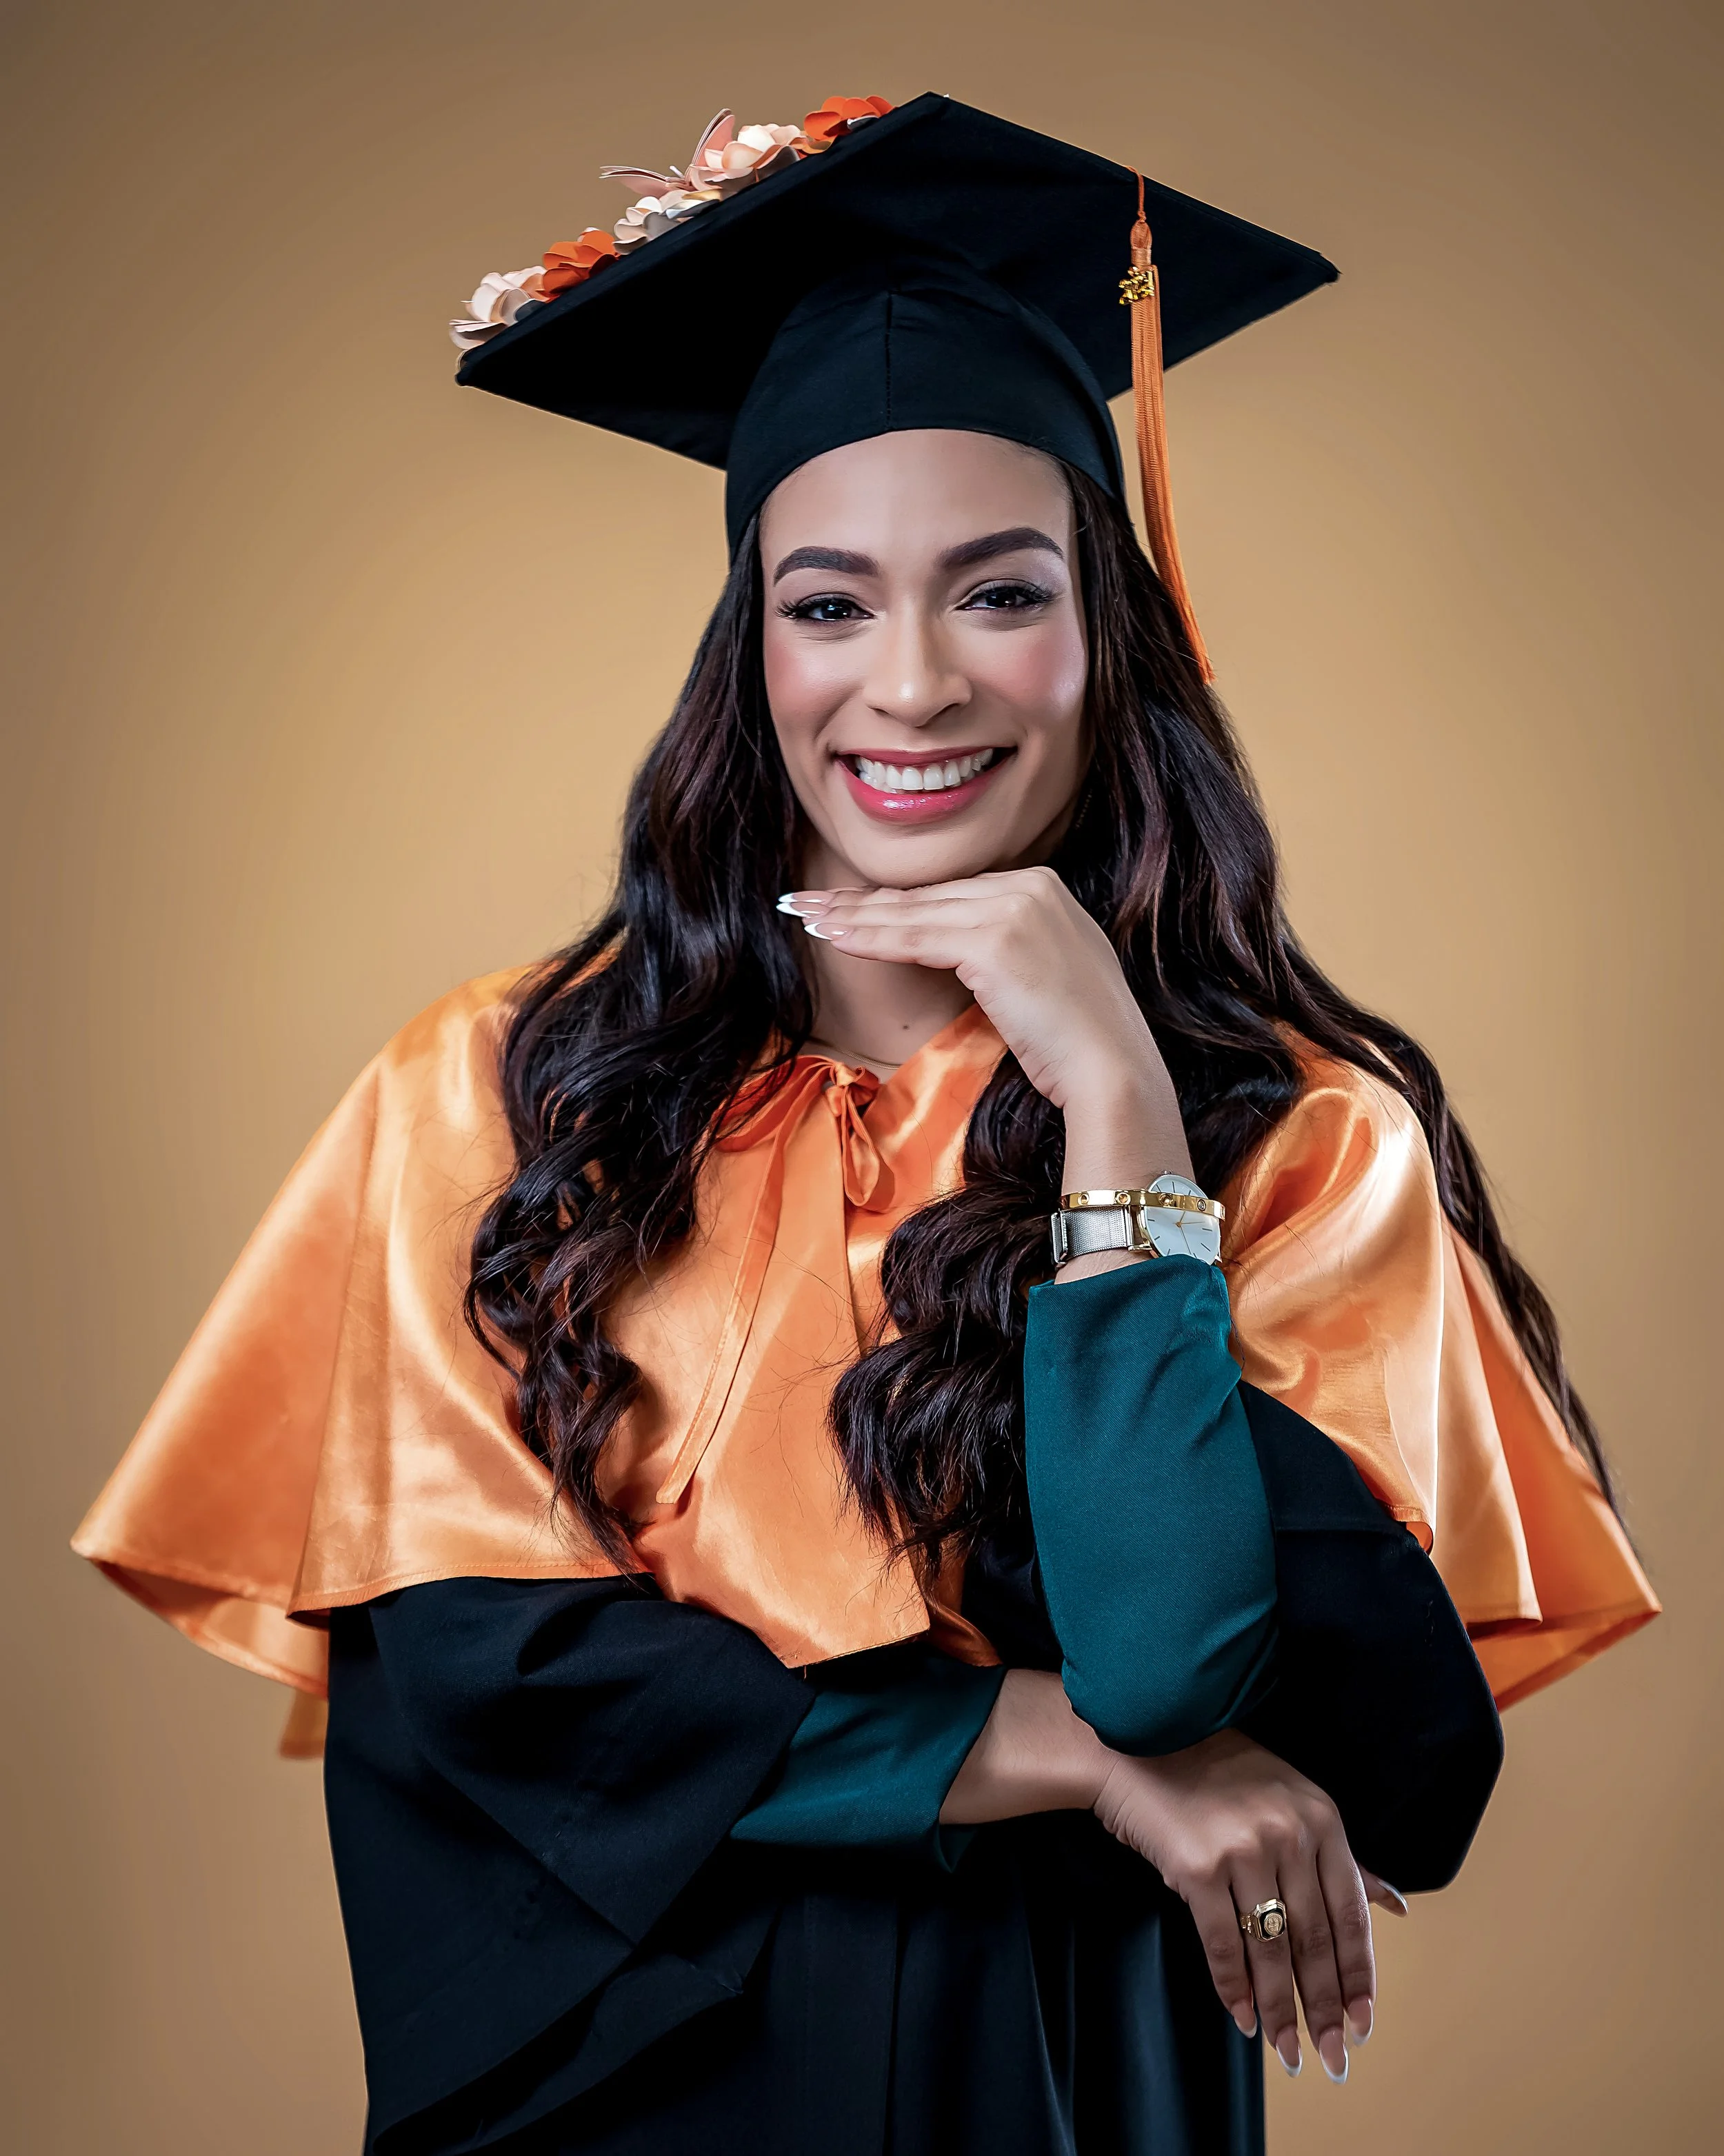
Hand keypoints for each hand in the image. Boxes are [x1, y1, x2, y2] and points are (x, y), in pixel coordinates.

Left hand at [782, 869, 1191, 1194]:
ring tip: (803, 916)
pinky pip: (913, 938)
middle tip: (805, 902)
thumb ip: (1002, 947)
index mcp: (1043, 887)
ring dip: (850, 916)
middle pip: (925, 897)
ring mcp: (1013, 908)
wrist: (1113, 1070)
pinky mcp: (994, 939)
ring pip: (912, 914)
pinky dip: (867, 938)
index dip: (893, 902)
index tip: (847, 905)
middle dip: (859, 901)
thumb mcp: (1041, 975)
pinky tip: (831, 937)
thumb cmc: (1079, 1040)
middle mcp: (1029, 885)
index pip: (948, 894)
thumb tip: (949, 948)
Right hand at [1092, 1729, 1405, 2081]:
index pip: (1351, 1915)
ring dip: (1281, 2011)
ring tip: (1288, 2053)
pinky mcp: (1197, 1867)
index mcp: (1322, 1820)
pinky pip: (1223, 1943)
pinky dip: (1234, 1988)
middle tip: (1333, 2061)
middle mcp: (1289, 1834)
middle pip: (1316, 1941)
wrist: (1140, 1745)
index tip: (1363, 2025)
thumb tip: (1398, 1907)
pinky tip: (1244, 2018)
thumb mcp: (1295, 1803)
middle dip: (1325, 2009)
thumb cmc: (1222, 1777)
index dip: (1359, 1977)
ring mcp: (1243, 1850)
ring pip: (1272, 1950)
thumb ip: (1345, 1860)